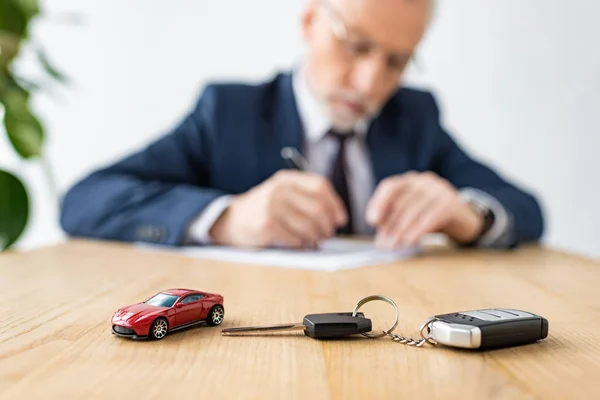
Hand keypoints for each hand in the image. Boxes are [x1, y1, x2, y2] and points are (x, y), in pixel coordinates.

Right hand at [209, 170, 346, 248]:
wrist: (230, 220)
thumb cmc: (263, 209)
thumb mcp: (281, 193)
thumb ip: (305, 197)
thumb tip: (336, 217)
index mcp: (286, 179)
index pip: (320, 186)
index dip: (335, 204)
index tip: (340, 219)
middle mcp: (279, 189)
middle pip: (317, 207)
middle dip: (327, 225)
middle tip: (328, 234)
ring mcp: (271, 207)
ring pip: (308, 225)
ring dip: (316, 237)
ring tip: (315, 241)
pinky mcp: (266, 225)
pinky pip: (294, 238)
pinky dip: (301, 244)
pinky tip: (300, 244)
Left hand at [366, 171, 483, 248]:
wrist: (464, 218)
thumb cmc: (431, 216)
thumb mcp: (412, 214)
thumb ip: (395, 221)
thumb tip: (380, 240)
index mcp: (410, 180)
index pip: (390, 187)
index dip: (379, 203)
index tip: (372, 221)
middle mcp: (424, 181)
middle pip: (401, 201)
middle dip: (390, 224)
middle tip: (383, 243)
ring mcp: (439, 189)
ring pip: (414, 210)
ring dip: (401, 230)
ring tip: (394, 245)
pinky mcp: (451, 202)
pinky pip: (430, 217)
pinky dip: (418, 230)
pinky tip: (410, 241)